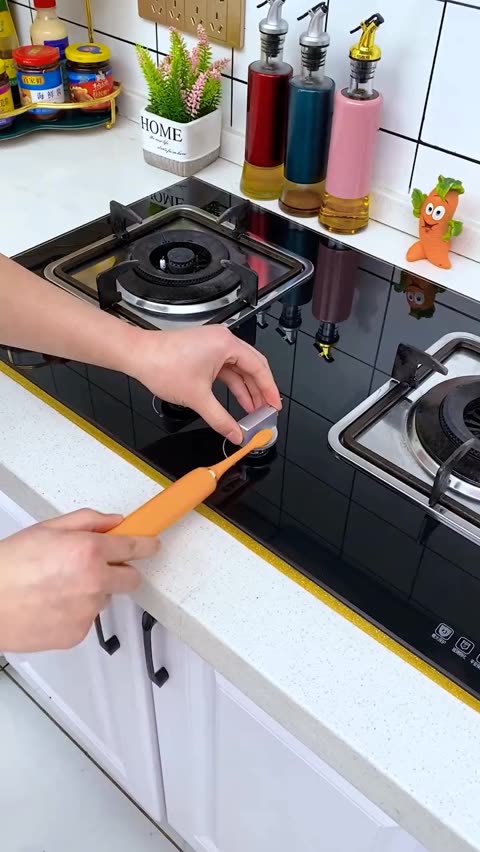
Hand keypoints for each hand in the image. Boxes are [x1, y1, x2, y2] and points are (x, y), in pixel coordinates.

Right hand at [0, 509, 158, 652]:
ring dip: (92, 592)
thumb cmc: (7, 567)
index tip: (152, 544)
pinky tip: (51, 603)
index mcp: (89, 552)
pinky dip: (75, 611)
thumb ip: (87, 521)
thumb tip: (114, 522)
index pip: (134, 548)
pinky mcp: (77, 634)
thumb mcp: (47, 529)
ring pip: (104, 599)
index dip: (146, 544)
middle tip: (98, 567)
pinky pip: (86, 618)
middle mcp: (94, 583)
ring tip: (58, 586)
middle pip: (131, 580)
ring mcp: (87, 612)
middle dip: (121, 571)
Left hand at [132, 326, 280, 443]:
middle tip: (267, 410)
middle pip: (252, 367)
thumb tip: (235, 433)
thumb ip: (220, 419)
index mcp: (227, 345)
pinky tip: (236, 401)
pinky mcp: (204, 352)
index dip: (269, 389)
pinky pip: (226, 370)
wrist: (138, 355)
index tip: (274, 405)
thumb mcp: (197, 398)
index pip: (259, 368)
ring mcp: (213, 346)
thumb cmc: (162, 364)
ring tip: (253, 411)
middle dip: (260, 391)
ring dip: (246, 390)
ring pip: (238, 370)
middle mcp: (223, 341)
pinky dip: (232, 386)